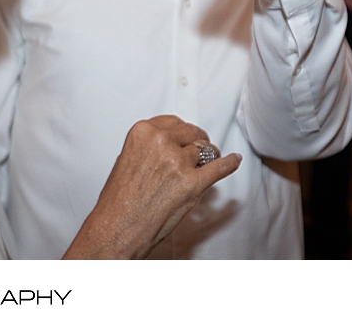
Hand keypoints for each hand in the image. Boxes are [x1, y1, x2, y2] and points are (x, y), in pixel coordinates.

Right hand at [62, 115, 240, 258]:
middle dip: (196, 140)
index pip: (173, 122)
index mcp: (143, 132)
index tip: (185, 135)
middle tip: (199, 147)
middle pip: (192, 132)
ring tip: (210, 160)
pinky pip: (220, 168)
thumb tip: (168, 145)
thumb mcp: (125, 159)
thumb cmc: (118, 201)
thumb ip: (148, 147)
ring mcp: (179, 163)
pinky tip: (234, 160)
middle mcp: (161, 143)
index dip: (182, 131)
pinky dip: (230, 164)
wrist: (117, 229)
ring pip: (206, 150)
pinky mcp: (193, 184)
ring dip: (209, 156)